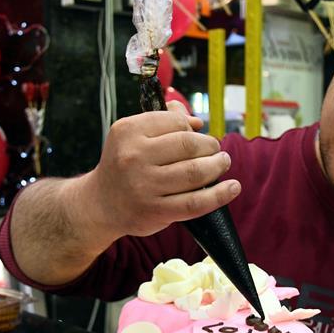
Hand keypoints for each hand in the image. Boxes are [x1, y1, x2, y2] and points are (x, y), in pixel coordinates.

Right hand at [80, 101, 240, 239]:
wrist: (101, 203)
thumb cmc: (124, 164)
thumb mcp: (133, 137)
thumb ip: (163, 122)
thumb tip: (196, 121)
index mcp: (128, 131)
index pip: (175, 121)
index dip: (193, 127)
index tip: (199, 133)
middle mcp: (133, 157)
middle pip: (189, 145)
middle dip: (210, 146)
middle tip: (216, 151)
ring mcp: (144, 185)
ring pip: (196, 172)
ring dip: (218, 166)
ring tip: (222, 163)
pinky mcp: (155, 211)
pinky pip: (196, 202)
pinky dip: (220, 195)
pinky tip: (233, 188)